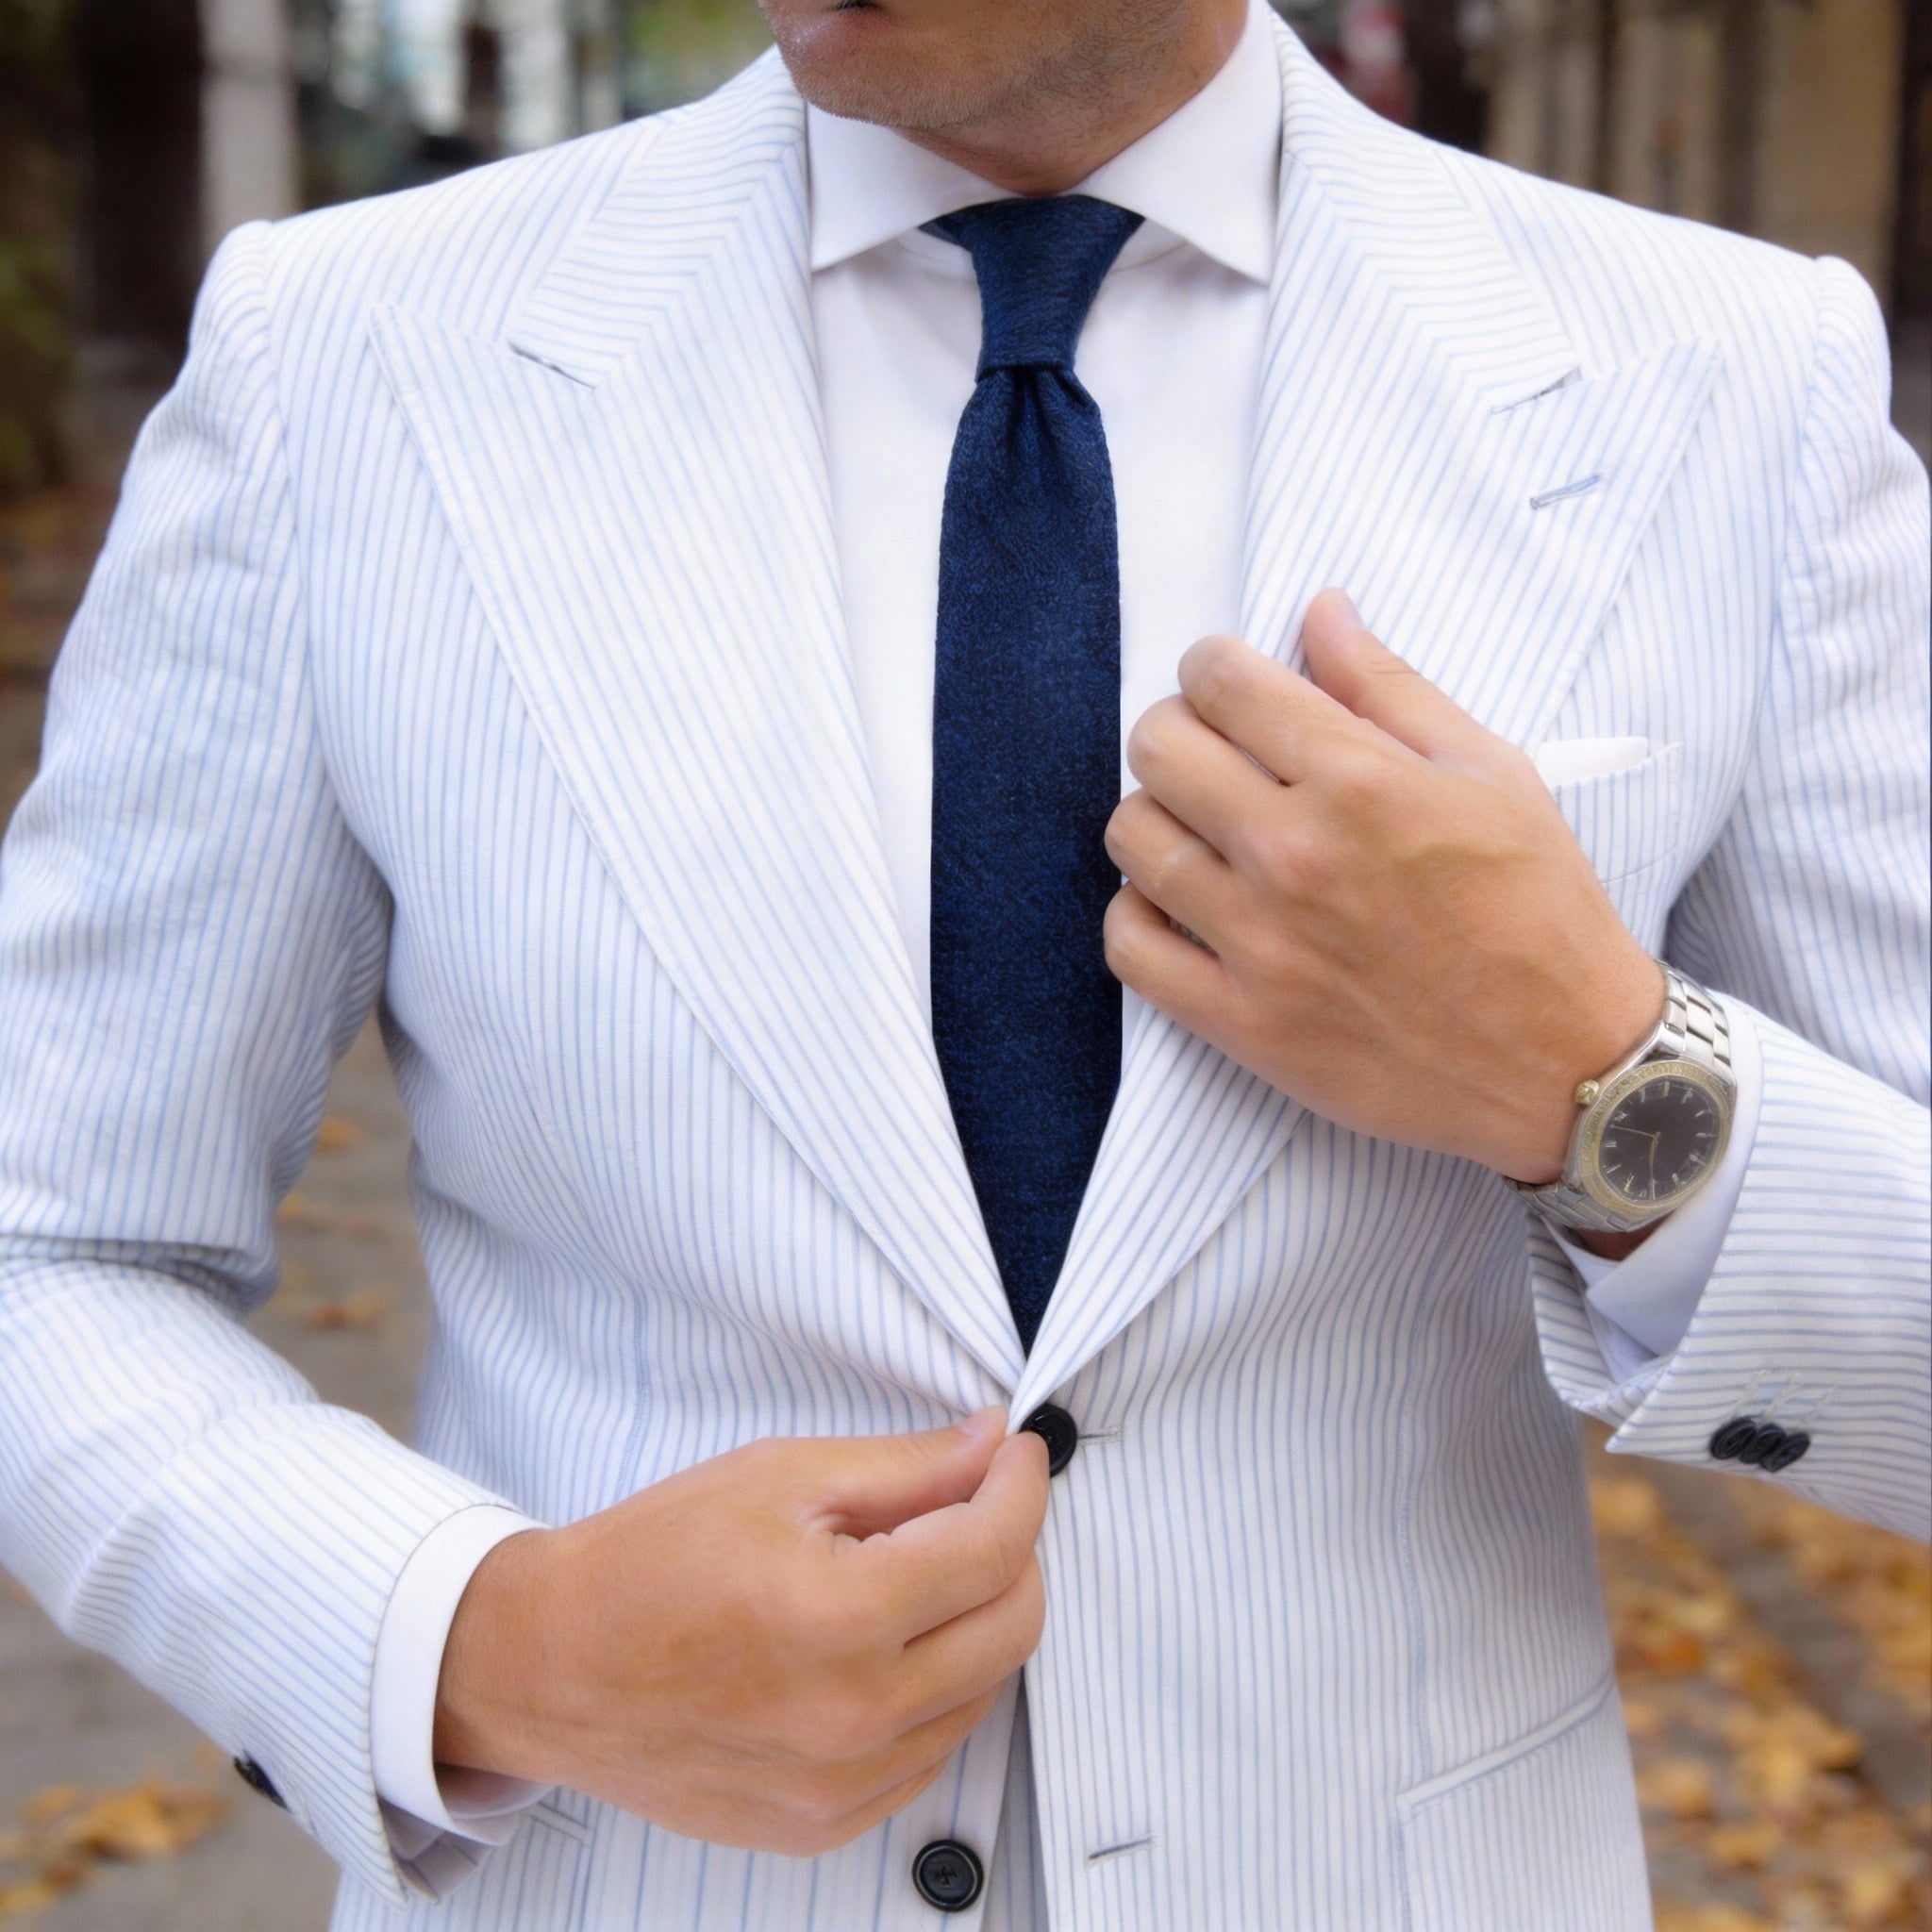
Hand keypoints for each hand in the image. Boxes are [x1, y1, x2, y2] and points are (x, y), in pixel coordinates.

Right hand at [434, 1411, 1048, 1854]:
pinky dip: (937, 1691)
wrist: (549, 1665)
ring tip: (919, 1571)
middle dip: (1015, 1551)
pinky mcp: (824, 1824)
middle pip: (1013, 1628)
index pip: (994, 1548)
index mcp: (842, 1618)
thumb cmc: (649, 1560)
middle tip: (978, 1503)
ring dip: (979, 1622)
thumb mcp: (779, 1477)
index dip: (1021, 1486)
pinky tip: (889, 1644)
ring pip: (983, 1693)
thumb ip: (905, 1467)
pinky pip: (930, 1754)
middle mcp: (855, 1716)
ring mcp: (842, 1786)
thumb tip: (993, 1446)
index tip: (1017, 1455)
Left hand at [1103, 590, 1663, 1185]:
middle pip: (1158, 748)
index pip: (1220, 681)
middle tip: (1215, 755)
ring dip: (1156, 818)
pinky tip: (1181, 905)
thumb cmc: (1539, 910)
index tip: (1229, 685)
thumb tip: (1320, 609)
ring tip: (1202, 831)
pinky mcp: (1241, 1022)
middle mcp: (1295, 854)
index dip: (1213, 667)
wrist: (1567, 1063)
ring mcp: (1259, 943)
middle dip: (1178, 731)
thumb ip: (1389, 686)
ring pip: (1132, 838)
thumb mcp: (1491, 772)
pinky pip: (1128, 947)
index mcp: (1359, 780)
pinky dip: (1139, 915)